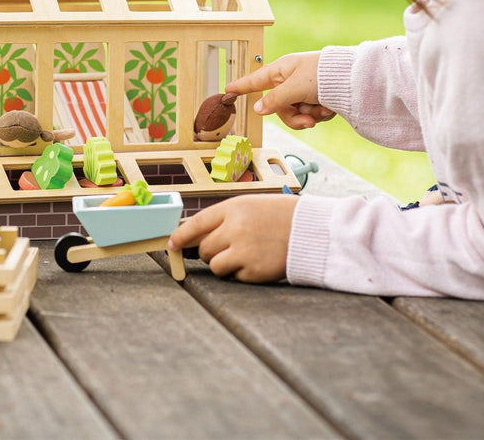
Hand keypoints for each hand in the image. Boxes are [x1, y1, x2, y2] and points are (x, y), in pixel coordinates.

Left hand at [168, 194, 297, 282]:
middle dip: (211, 251)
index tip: (172, 244)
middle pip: (204, 248)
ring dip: (224, 264)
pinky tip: (258, 260)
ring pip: (215, 265)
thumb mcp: (250, 206)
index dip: (181, 236)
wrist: (311, 231)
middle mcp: (235, 229)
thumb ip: (224, 218)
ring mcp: (244, 251)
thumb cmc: (280, 216)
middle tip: (230, 247)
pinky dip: (242, 272)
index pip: (196, 224)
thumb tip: (197, 236)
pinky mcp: (254, 270)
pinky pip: (234, 276)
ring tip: (245, 254)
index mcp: (233, 208)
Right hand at [226, 52, 335, 129]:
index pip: (255, 80)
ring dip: (310, 116)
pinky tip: (330, 108)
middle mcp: (291, 80)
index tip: (227, 90)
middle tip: (307, 121)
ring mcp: (304, 90)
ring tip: (324, 110)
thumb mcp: (295, 87)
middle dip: (295, 117)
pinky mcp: (317, 99)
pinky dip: (320, 114)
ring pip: (296, 114)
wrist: (352, 78)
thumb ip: (275, 100)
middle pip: (280, 107)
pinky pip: (310, 114)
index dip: (242, 86)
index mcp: (282, 70)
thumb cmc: (322, 74)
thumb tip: (258, 109)